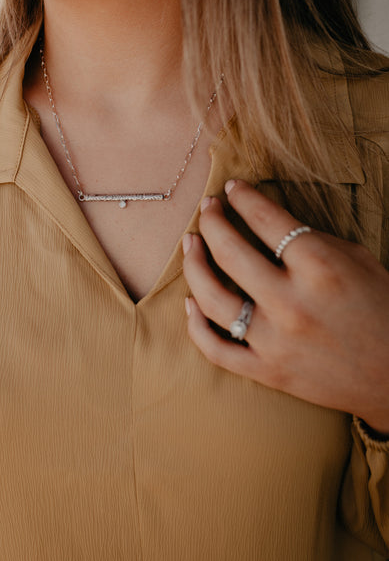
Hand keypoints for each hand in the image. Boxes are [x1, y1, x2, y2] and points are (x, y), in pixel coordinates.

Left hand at [183, 180, 388, 434]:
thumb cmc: (381, 309)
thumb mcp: (357, 261)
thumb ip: (312, 240)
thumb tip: (267, 223)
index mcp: (320, 267)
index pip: (266, 220)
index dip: (243, 197)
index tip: (231, 188)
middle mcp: (292, 302)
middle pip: (229, 252)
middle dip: (212, 221)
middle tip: (207, 209)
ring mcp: (275, 340)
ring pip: (211, 298)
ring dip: (193, 265)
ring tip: (191, 244)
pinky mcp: (268, 372)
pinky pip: (215, 349)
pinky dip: (196, 325)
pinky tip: (190, 302)